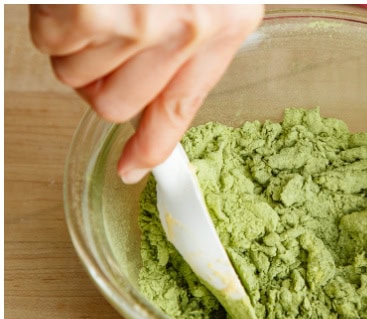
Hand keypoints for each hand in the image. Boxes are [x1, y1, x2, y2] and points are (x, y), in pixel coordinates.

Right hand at [30, 4, 262, 183]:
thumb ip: (190, 32)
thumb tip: (155, 92)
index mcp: (227, 21)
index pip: (184, 106)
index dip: (153, 142)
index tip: (135, 168)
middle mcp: (189, 30)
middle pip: (120, 104)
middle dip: (98, 80)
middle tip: (97, 36)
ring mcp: (141, 25)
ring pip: (78, 78)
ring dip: (73, 46)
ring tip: (91, 5)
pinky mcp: (92, 16)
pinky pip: (52, 45)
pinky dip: (52, 23)